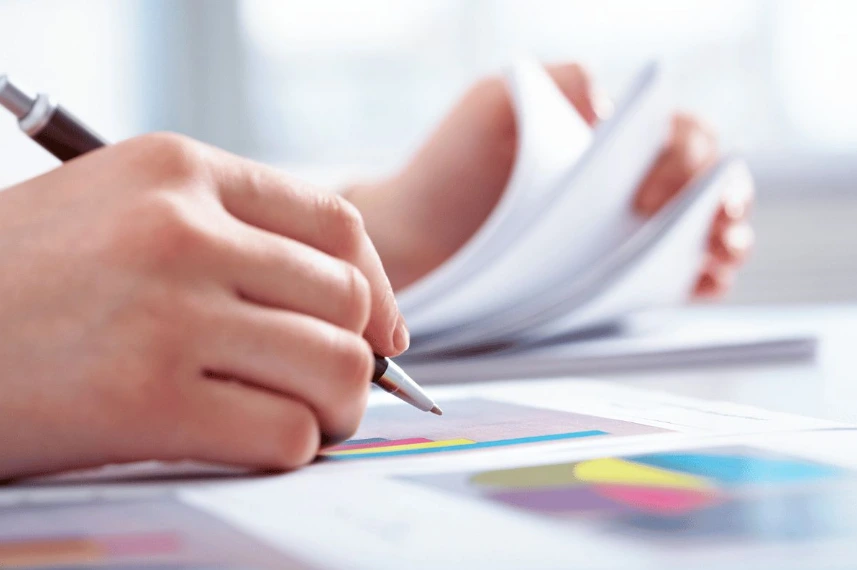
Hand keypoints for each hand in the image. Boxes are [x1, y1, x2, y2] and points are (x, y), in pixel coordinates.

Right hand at [0, 133, 406, 479]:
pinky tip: (259, 443)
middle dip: (360, 356)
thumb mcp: (122, 209)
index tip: (384, 330)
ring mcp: (166, 312)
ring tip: (306, 418)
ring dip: (337, 408)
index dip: (379, 285)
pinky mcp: (144, 400)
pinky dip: (291, 447)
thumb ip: (234, 237)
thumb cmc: (24, 279)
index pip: (336, 224)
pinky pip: (285, 433)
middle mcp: (181, 229)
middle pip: (347, 299)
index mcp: (180, 170)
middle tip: (335, 388)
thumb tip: (353, 300)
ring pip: (335, 368)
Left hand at [347, 63, 753, 297]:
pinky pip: (674, 286)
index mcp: (611, 140)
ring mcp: (625, 239)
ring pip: (703, 238)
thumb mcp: (494, 103)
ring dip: (724, 245)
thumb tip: (609, 106)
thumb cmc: (449, 168)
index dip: (687, 161)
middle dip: (724, 204)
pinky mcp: (614, 288)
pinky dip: (697, 286)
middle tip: (711, 227)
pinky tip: (692, 288)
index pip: (681, 137)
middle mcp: (627, 187)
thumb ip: (554, 80)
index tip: (648, 196)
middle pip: (709, 188)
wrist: (409, 242)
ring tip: (710, 259)